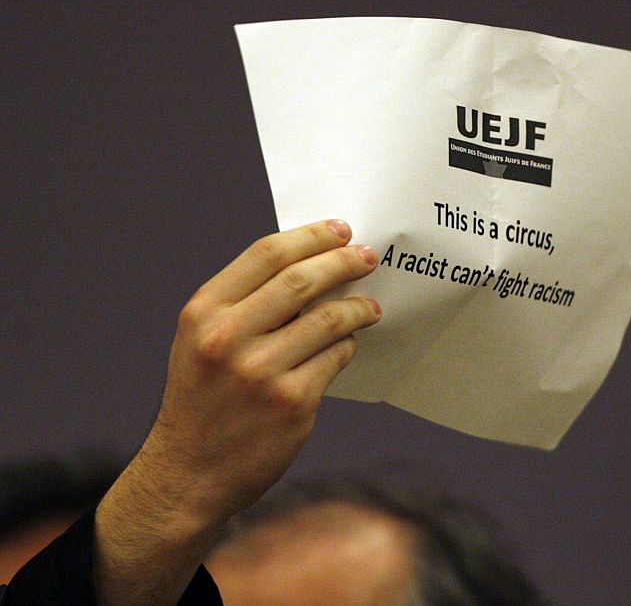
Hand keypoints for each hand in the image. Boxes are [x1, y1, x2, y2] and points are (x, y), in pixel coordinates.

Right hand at [94, 220, 379, 604]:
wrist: (188, 474)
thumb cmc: (200, 399)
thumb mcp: (200, 341)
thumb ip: (242, 303)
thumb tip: (309, 265)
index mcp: (203, 312)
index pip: (266, 253)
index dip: (310, 236)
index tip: (339, 229)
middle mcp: (228, 337)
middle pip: (302, 280)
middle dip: (343, 261)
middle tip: (368, 255)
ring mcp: (261, 372)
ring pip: (329, 319)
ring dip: (358, 306)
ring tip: (370, 306)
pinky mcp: (291, 403)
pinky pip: (336, 357)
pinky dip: (348, 345)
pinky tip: (350, 342)